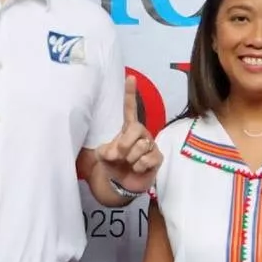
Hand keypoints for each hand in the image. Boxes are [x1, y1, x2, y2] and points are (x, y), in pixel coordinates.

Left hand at [96, 76, 161, 192]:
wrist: (122, 184)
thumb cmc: (114, 165)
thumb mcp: (104, 156)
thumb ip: (105, 150)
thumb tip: (115, 151)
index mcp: (128, 128)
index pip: (130, 109)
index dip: (130, 94)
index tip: (130, 77)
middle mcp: (142, 133)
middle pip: (136, 129)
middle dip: (124, 144)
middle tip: (120, 156)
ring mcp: (151, 145)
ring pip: (141, 147)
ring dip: (130, 159)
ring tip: (129, 164)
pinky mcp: (157, 158)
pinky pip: (147, 159)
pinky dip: (138, 167)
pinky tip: (137, 169)